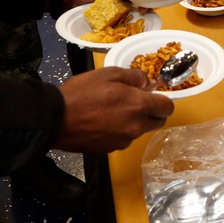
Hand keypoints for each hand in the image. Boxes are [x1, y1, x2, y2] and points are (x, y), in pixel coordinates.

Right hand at [54, 67, 174, 152]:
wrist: (55, 119)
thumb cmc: (82, 92)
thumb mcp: (109, 73)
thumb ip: (134, 77)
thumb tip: (147, 83)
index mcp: (139, 106)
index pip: (168, 108)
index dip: (162, 100)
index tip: (151, 94)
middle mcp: (136, 127)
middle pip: (158, 122)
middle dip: (152, 112)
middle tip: (135, 101)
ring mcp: (123, 141)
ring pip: (140, 131)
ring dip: (135, 122)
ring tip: (113, 110)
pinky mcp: (110, 149)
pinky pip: (124, 139)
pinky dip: (120, 131)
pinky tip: (103, 122)